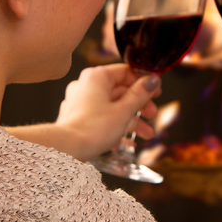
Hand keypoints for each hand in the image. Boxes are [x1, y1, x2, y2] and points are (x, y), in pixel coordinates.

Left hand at [6, 64, 161, 161]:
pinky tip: (126, 142)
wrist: (66, 148)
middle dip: (139, 107)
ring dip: (131, 120)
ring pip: (112, 106)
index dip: (143, 82)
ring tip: (144, 134)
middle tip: (151, 114)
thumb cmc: (92, 129)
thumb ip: (140, 94)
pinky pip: (101, 118)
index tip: (155, 92)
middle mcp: (86, 86)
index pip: (126, 72)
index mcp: (97, 77)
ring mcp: (80, 102)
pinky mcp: (77, 117)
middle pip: (120, 91)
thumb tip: (152, 81)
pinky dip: (114, 127)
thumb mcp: (124, 111)